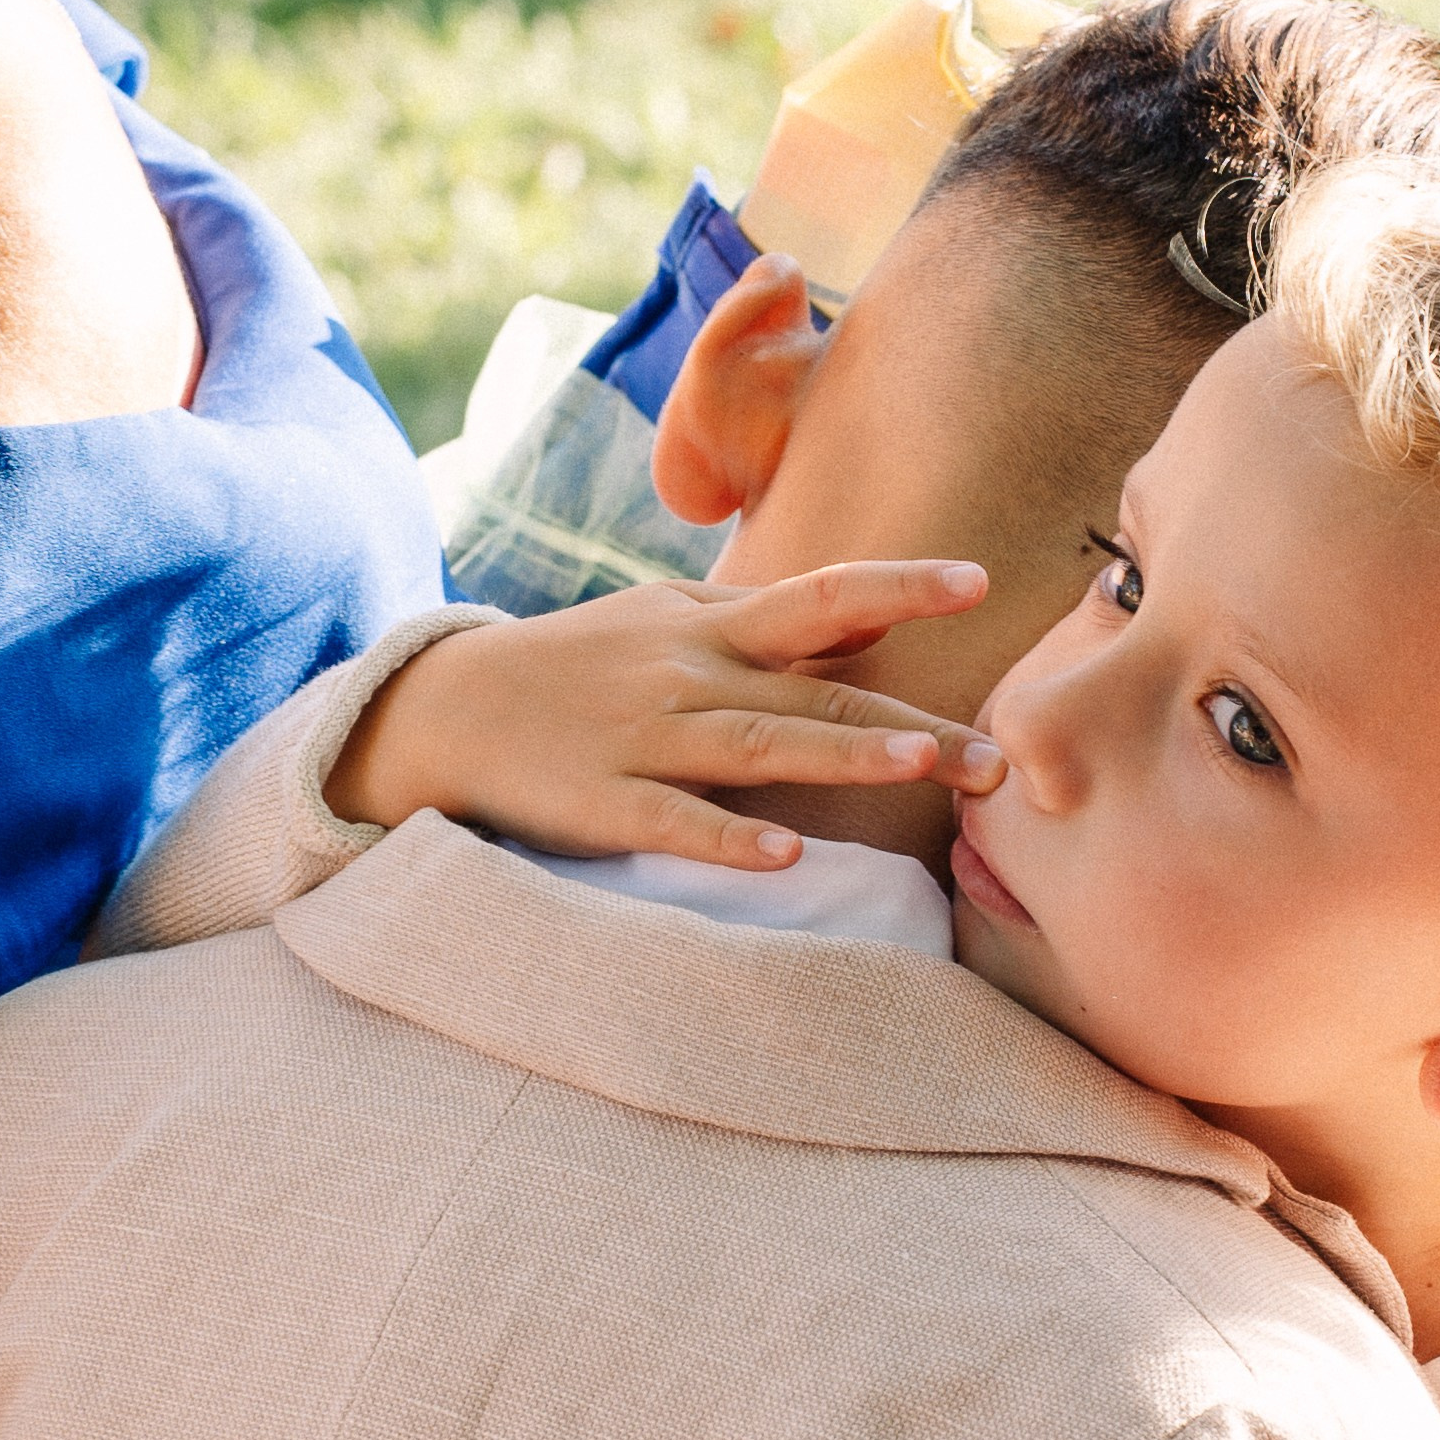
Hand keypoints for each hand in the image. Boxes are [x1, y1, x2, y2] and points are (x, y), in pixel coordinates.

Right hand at [324, 565, 1008, 871]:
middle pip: (811, 685)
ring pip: (755, 744)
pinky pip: (673, 822)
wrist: (446, 709)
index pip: (819, 595)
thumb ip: (773, 622)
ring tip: (916, 764)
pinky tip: (787, 858)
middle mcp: (684, 669)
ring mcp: (642, 736)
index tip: (979, 581)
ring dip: (837, 753)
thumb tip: (881, 615)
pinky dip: (728, 839)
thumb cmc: (581, 667)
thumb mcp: (673, 620)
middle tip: (993, 754)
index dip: (898, 586)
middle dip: (906, 717)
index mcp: (707, 623)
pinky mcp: (602, 803)